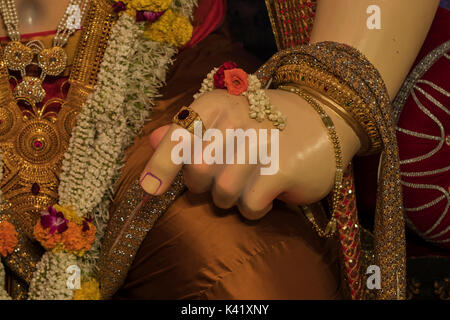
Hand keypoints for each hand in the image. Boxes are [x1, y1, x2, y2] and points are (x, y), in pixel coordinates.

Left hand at [140, 89, 360, 219]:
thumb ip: (187, 129)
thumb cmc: (265, 123)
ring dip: (230, 199)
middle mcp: (236, 119)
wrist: (323, 116)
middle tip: (223, 176)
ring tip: (247, 184)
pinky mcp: (283, 167)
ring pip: (222, 193)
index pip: (178, 137)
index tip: (149, 189)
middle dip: (204, 185)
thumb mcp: (225, 117)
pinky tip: (264, 196)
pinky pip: (249, 205)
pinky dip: (252, 209)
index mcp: (216, 104)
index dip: (160, 166)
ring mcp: (260, 142)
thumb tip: (150, 139)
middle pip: (197, 173)